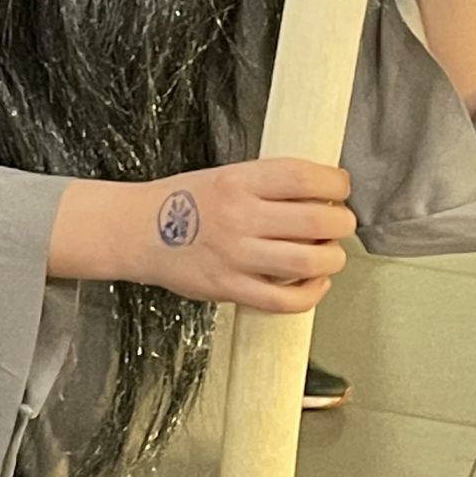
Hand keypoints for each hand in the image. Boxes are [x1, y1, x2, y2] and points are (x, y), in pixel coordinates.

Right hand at [129, 160, 355, 313]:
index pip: (304, 176)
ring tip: (327, 252)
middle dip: (342, 222)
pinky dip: (312, 292)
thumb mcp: (222, 176)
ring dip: (333, 258)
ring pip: (310, 262)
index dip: (335, 182)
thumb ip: (267, 184)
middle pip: (318, 220)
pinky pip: (286, 300)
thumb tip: (323, 196)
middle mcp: (238, 217)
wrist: (133, 230)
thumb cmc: (180, 202)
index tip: (339, 187)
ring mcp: (235, 256)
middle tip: (339, 222)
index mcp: (237, 182)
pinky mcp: (230, 288)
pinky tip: (314, 280)